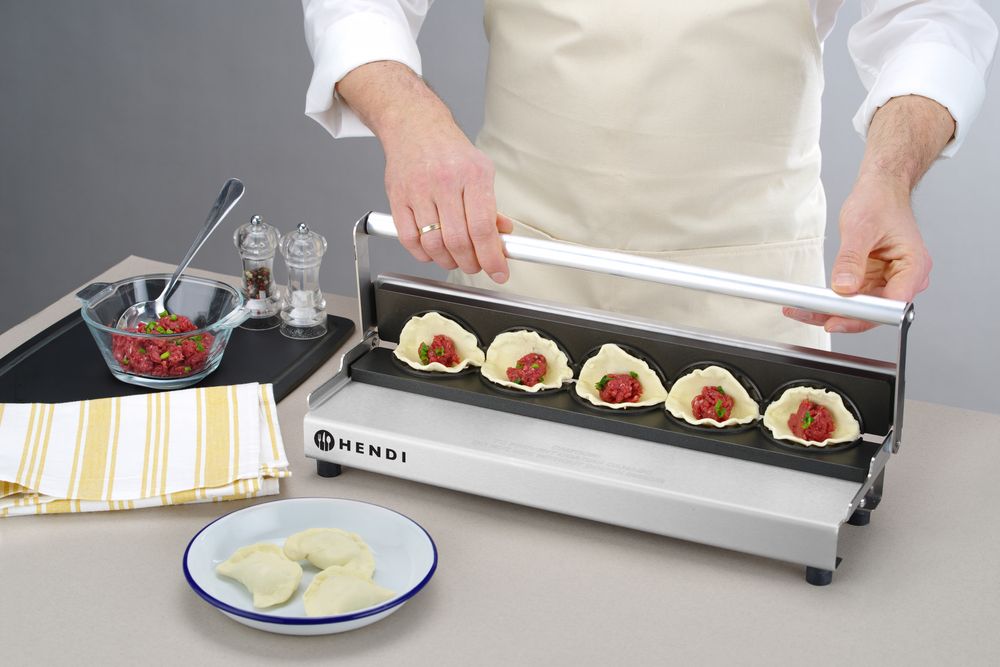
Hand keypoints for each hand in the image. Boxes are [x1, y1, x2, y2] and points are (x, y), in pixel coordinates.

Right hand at [381, 115, 512, 280]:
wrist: (414, 125)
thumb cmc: (449, 150)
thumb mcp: (480, 171)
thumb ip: (490, 206)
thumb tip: (502, 237)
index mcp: (472, 176)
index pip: (483, 228)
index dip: (492, 257)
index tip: (499, 272)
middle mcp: (444, 183)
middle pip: (458, 241)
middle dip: (471, 263)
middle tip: (477, 266)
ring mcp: (418, 191)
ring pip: (433, 245)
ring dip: (448, 261)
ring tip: (456, 259)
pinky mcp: (397, 198)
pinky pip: (409, 239)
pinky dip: (423, 254)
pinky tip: (433, 251)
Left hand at [783, 181, 930, 332]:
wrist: (880, 191)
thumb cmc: (880, 202)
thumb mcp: (860, 229)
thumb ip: (851, 260)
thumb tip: (843, 288)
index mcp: (914, 266)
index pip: (892, 304)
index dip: (863, 316)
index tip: (836, 319)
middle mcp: (906, 278)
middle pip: (876, 312)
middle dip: (843, 317)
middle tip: (811, 316)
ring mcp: (890, 281)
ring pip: (862, 309)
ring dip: (834, 312)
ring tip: (804, 311)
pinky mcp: (874, 280)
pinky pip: (855, 298)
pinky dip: (835, 302)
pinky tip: (813, 304)